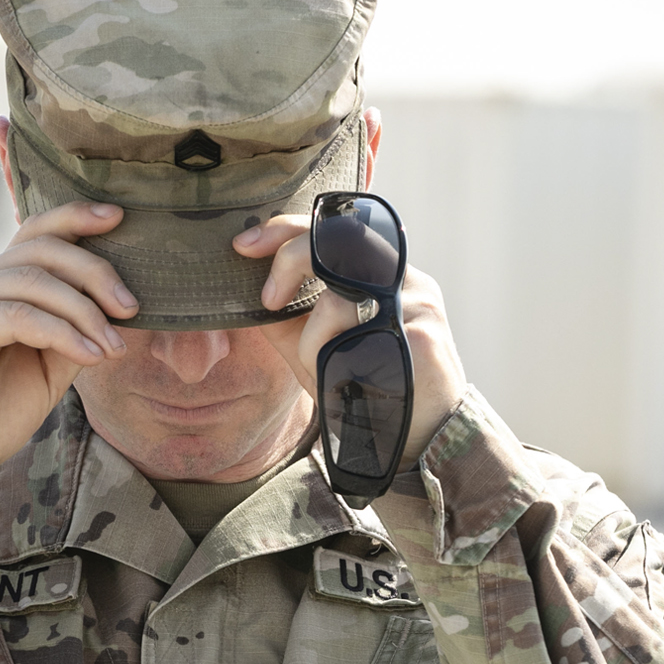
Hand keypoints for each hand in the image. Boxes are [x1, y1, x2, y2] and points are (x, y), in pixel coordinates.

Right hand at [0, 200, 137, 488]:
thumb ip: (71, 335)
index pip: (34, 235)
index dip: (74, 218)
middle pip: (41, 251)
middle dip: (95, 272)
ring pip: (33, 281)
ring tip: (113, 346)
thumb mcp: (44, 372)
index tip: (118, 218)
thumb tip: (114, 311)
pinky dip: (61, 332)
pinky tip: (89, 355)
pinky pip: (18, 315)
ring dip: (84, 312)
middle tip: (130, 308)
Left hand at [234, 217, 467, 471]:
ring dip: (311, 336)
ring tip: (315, 363)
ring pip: (341, 298)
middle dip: (290, 260)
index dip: (285, 227)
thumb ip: (286, 320)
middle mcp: (404, 279)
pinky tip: (336, 377)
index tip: (244, 245)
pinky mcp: (420, 336)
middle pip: (341, 240)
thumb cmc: (365, 387)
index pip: (334, 229)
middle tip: (268, 298)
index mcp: (382, 273)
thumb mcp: (316, 347)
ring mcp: (416, 305)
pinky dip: (330, 357)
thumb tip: (243, 291)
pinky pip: (357, 336)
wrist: (417, 435)